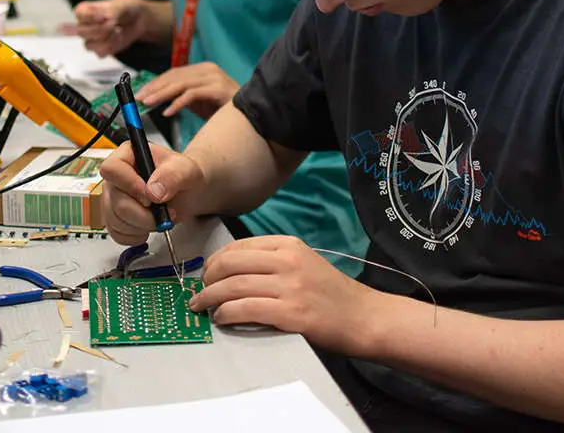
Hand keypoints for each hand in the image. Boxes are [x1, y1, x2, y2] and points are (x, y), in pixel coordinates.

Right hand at [73, 0, 147, 55]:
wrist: (136, 20)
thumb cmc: (124, 9)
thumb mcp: (118, 6)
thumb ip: (109, 11)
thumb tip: (103, 17)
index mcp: (84, 11)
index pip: (79, 15)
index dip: (92, 17)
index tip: (104, 16)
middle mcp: (84, 25)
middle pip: (82, 32)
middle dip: (100, 29)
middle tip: (113, 23)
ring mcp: (91, 38)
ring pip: (89, 45)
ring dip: (106, 39)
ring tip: (117, 30)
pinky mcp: (99, 49)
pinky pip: (99, 53)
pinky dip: (111, 46)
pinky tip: (118, 38)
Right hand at [99, 141, 208, 244]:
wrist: (186, 192)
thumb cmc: (182, 176)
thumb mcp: (185, 170)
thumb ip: (172, 176)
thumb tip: (153, 191)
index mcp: (127, 155)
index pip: (112, 169)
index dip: (130, 185)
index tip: (150, 197)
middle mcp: (115, 177)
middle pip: (116, 201)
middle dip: (143, 214)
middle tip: (165, 211)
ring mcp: (112, 198)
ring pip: (115, 220)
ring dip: (142, 226)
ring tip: (159, 217)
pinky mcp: (114, 218)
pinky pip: (117, 233)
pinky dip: (136, 235)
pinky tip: (148, 226)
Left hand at [136, 62, 238, 119]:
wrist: (251, 115)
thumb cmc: (224, 109)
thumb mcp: (199, 101)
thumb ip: (182, 96)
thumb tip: (159, 98)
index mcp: (202, 69)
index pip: (173, 73)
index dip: (155, 82)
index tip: (141, 92)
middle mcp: (207, 69)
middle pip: (174, 76)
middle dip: (154, 88)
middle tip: (139, 98)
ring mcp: (214, 77)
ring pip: (180, 84)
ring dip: (161, 94)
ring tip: (148, 103)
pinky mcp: (218, 89)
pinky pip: (192, 95)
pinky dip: (178, 104)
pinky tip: (168, 112)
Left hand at [191, 236, 373, 351]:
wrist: (364, 317)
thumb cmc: (332, 294)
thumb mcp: (304, 262)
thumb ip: (273, 261)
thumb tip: (231, 271)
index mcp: (289, 244)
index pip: (239, 246)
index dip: (215, 260)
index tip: (206, 273)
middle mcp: (288, 261)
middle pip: (231, 263)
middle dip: (207, 278)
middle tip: (198, 291)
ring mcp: (290, 287)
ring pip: (233, 286)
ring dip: (210, 298)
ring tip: (202, 306)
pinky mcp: (291, 313)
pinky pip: (245, 309)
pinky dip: (226, 313)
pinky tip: (221, 318)